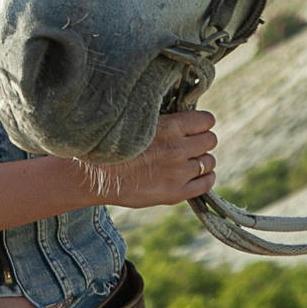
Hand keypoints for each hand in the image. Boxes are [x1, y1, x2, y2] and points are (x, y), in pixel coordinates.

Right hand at [78, 111, 216, 208]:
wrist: (95, 177)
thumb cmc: (114, 145)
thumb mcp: (138, 122)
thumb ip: (164, 119)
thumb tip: (184, 114)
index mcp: (169, 127)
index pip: (206, 120)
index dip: (202, 122)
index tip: (196, 126)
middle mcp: (177, 149)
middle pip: (211, 140)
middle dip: (202, 140)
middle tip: (191, 143)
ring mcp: (178, 173)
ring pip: (209, 161)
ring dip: (202, 159)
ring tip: (189, 160)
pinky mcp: (175, 193)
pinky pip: (206, 184)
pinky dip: (205, 178)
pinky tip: (195, 175)